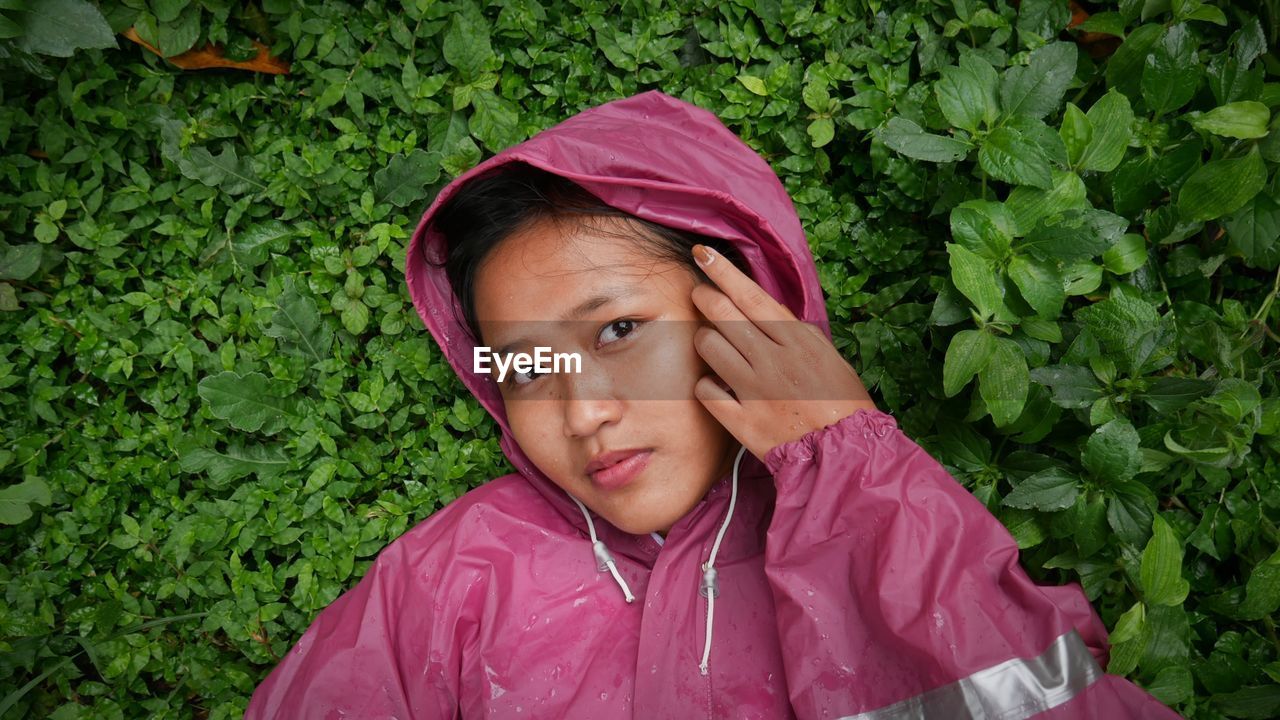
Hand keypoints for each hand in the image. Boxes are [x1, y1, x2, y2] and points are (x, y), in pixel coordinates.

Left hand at [690, 244, 877, 460]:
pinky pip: (705, 390)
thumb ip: (795, 331)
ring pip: (708, 347)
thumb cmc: (842, 403)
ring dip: (704, 340)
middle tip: (700, 295)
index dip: (722, 272)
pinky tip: (716, 384)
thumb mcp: (827, 356)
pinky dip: (706, 383)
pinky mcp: (740, 421)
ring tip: (713, 345)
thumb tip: (766, 310)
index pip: (750, 296)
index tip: (702, 254)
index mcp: (795, 340)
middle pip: (722, 314)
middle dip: (704, 297)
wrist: (844, 453)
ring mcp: (753, 390)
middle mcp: (771, 359)